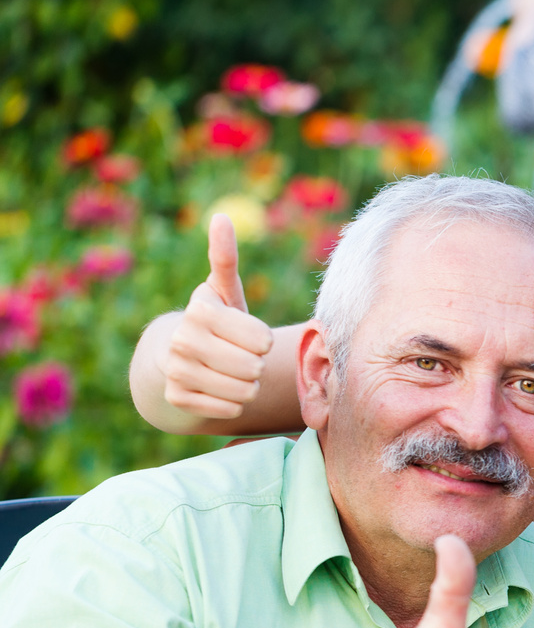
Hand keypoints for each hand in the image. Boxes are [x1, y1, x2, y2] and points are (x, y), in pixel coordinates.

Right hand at [161, 213, 274, 419]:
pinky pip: (228, 410)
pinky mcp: (177, 398)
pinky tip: (221, 388)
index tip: (250, 334)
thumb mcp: (225, 290)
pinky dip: (233, 403)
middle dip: (256, 364)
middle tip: (243, 356)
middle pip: (252, 367)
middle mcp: (181, 340)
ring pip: (242, 391)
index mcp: (200, 311)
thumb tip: (221, 217)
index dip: (263, 339)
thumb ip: (226, 257)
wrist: (179, 353)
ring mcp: (176, 371)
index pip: (261, 339)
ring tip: (234, 371)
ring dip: (247, 384)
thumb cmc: (216, 319)